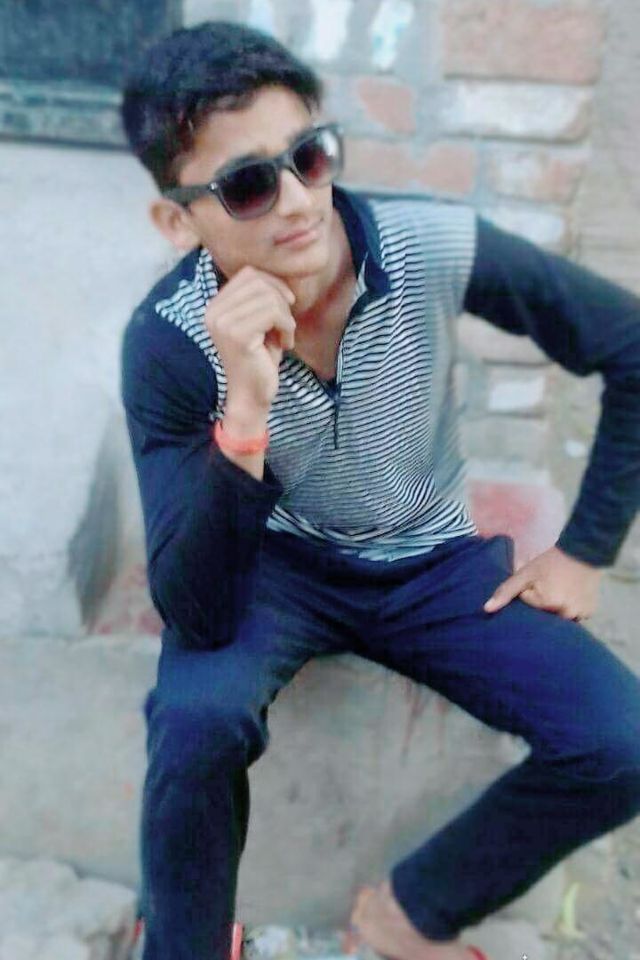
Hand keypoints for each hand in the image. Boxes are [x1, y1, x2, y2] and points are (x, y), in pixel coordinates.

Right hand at [204, 265, 295, 412]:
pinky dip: (287, 327)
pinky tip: (285, 344)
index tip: (285, 306)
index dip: (273, 284)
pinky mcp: (237, 335)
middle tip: (286, 325)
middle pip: (258, 282)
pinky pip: (273, 313)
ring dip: (286, 316)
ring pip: (268, 297)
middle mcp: (213, 312)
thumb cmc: (260, 359)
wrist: (252, 396)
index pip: (248, 274)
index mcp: (215, 306)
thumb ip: (262, 297)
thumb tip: (278, 276)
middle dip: (281, 300)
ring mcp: (222, 322)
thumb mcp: (260, 321)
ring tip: (285, 336)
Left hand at [483, 545, 602, 620]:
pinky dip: (572, 608)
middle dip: (544, 603)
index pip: (529, 606)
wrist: (583, 551)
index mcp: (548, 604)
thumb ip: (506, 591)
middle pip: (545, 615)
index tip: (538, 581)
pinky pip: (576, 616)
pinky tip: (572, 594)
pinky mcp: (590, 612)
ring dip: (558, 608)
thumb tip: (486, 609)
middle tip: (551, 585)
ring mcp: (580, 614)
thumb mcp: (526, 573)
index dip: (530, 593)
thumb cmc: (551, 561)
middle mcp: (566, 614)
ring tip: (562, 590)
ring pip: (560, 618)